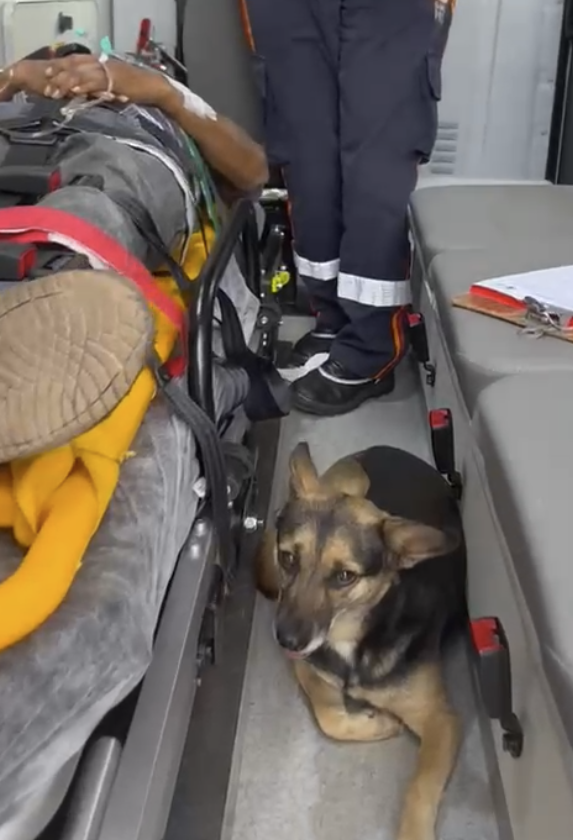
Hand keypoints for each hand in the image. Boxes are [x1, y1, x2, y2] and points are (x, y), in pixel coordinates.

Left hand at [42, 55, 173, 105]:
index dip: (62, 66)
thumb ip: (101, 85)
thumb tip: (87, 92)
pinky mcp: (114, 81)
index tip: (50, 73)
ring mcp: (108, 71)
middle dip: (59, 75)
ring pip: (82, 73)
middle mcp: (103, 63)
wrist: (155, 87)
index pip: (77, 60)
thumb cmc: (138, 88)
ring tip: (54, 92)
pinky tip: (73, 91)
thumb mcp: (116, 83)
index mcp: (103, 62)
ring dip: (66, 83)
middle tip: (47, 85)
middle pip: (75, 65)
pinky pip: (95, 82)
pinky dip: (83, 86)